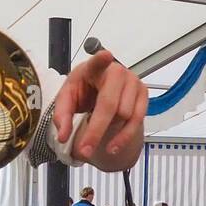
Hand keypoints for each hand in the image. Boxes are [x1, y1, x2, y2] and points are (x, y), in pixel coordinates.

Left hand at [51, 49, 146, 169]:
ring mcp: (133, 82)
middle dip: (96, 130)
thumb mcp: (67, 100)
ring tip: (96, 143)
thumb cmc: (84, 91)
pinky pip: (137, 121)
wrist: (101, 91)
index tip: (106, 55)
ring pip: (124, 115)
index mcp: (93, 68)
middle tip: (84, 150)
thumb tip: (63, 136)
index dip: (101, 59)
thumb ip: (62, 116)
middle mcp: (116, 72)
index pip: (97, 62)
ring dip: (109, 133)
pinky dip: (123, 137)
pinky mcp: (143, 93)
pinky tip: (113, 146)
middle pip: (109, 104)